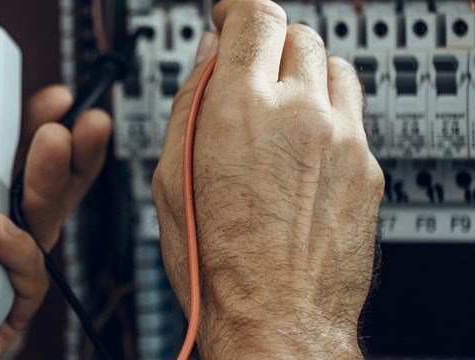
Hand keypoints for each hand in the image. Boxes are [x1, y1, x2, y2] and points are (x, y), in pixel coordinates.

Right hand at [152, 0, 381, 357]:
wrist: (276, 317)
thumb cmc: (216, 262)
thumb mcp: (169, 178)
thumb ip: (190, 104)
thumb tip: (208, 57)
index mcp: (240, 109)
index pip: (256, 17)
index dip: (238, 9)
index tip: (230, 18)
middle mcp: (300, 114)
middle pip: (298, 35)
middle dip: (269, 46)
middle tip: (248, 74)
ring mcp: (342, 139)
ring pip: (333, 68)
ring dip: (304, 76)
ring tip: (278, 113)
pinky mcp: (369, 167)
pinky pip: (352, 115)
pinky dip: (326, 117)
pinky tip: (301, 153)